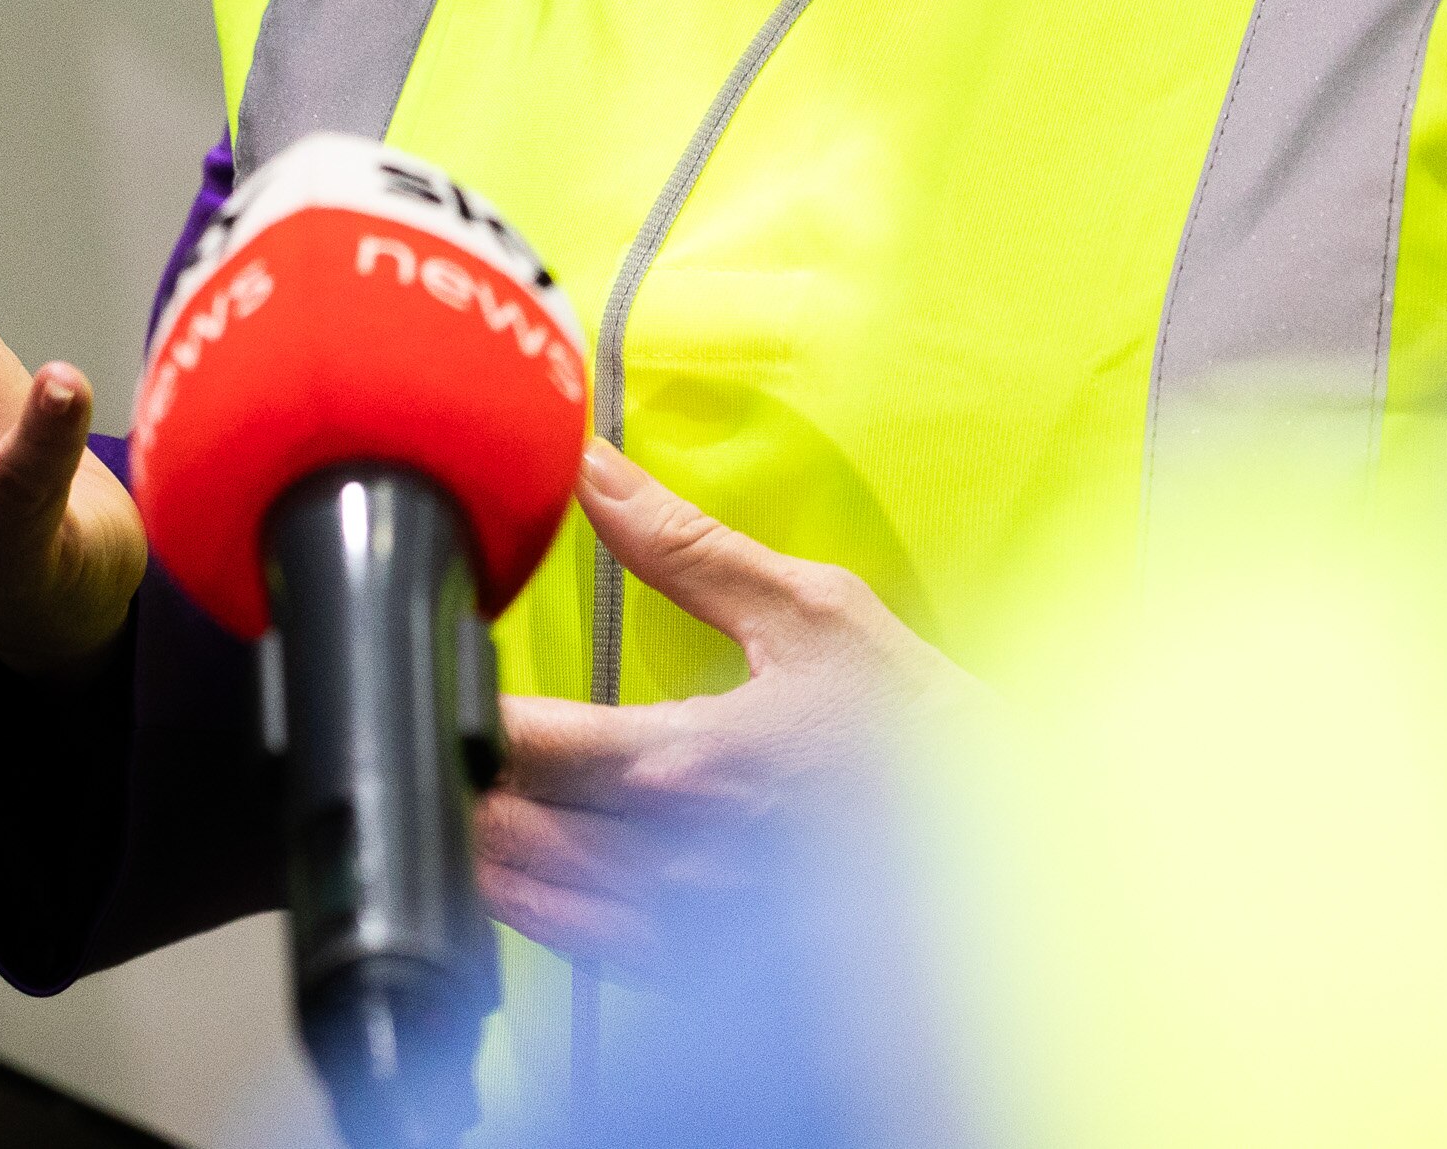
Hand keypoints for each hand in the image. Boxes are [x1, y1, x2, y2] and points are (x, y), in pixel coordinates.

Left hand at [475, 446, 974, 973]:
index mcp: (682, 765)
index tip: (438, 656)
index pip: (513, 739)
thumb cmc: (922, 738)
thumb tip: (595, 470)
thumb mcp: (814, 615)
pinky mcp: (690, 977)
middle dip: (455, 769)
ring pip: (519, 896)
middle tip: (435, 714)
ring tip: (468, 778)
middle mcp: (662, 862)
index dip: (453, 695)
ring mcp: (673, 933)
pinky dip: (528, 900)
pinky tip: (523, 859)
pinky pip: (569, 947)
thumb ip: (685, 545)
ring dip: (481, 838)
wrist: (1011, 864)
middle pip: (494, 824)